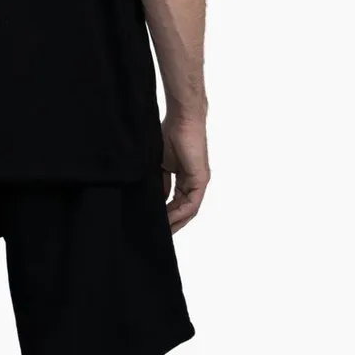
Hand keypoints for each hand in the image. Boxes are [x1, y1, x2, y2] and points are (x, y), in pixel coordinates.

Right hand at [162, 115, 209, 233]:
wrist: (181, 120)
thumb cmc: (170, 135)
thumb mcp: (160, 165)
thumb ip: (160, 183)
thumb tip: (157, 200)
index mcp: (185, 179)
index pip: (176, 204)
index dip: (166, 216)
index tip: (154, 225)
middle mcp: (194, 183)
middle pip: (184, 211)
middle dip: (171, 224)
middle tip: (157, 234)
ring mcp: (198, 182)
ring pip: (188, 211)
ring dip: (175, 222)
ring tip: (161, 231)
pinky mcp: (200, 179)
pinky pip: (192, 204)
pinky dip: (180, 214)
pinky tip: (168, 220)